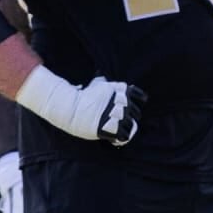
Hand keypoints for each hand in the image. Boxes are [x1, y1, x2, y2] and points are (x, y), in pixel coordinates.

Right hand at [15, 65, 147, 145]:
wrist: (71, 107)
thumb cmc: (84, 94)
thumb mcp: (96, 83)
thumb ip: (105, 81)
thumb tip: (101, 73)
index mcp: (121, 91)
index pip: (140, 96)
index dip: (139, 101)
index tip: (132, 106)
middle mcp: (122, 103)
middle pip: (136, 113)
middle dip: (131, 117)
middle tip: (123, 119)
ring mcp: (117, 116)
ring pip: (132, 126)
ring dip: (127, 128)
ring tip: (120, 129)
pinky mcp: (111, 128)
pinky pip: (124, 136)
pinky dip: (121, 139)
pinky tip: (116, 138)